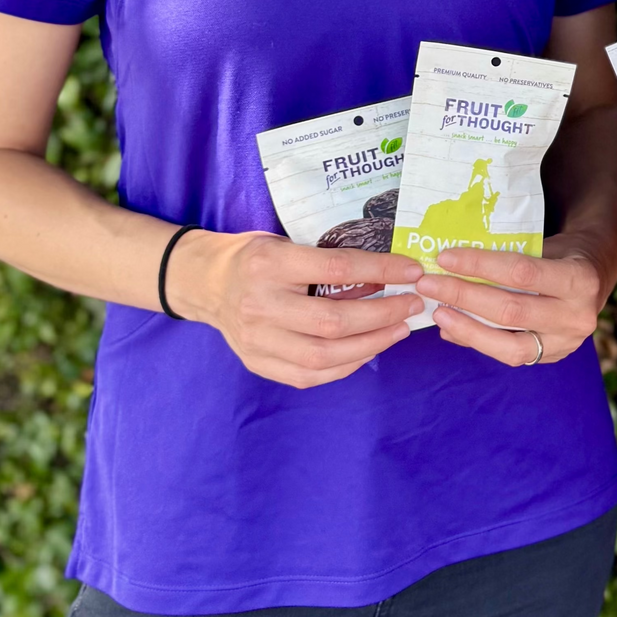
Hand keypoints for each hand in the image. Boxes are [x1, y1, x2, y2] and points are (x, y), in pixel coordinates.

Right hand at [171, 229, 425, 388]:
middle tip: (413, 304)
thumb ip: (326, 257)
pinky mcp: (256, 363)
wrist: (204, 282)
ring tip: (399, 329)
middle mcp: (261, 304)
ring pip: (323, 356)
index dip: (381, 269)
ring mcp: (256, 340)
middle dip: (383, 315)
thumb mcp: (286, 242)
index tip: (412, 271)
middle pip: (333, 321)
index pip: (337, 268)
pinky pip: (308, 375)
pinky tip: (368, 350)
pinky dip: (345, 366)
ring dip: (371, 345)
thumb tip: (386, 270)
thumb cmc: (254, 256)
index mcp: (271, 263)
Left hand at [420, 229, 612, 366]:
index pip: (521, 272)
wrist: (597, 277)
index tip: (446, 257)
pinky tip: (452, 329)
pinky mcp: (551, 358)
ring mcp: (565, 343)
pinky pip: (509, 355)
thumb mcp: (548, 244)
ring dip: (466, 328)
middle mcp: (576, 316)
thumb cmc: (564, 252)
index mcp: (579, 279)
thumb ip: (511, 257)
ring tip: (437, 313)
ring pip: (508, 345)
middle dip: (464, 296)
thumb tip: (454, 262)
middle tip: (428, 284)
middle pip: (510, 310)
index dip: (479, 265)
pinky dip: (478, 342)